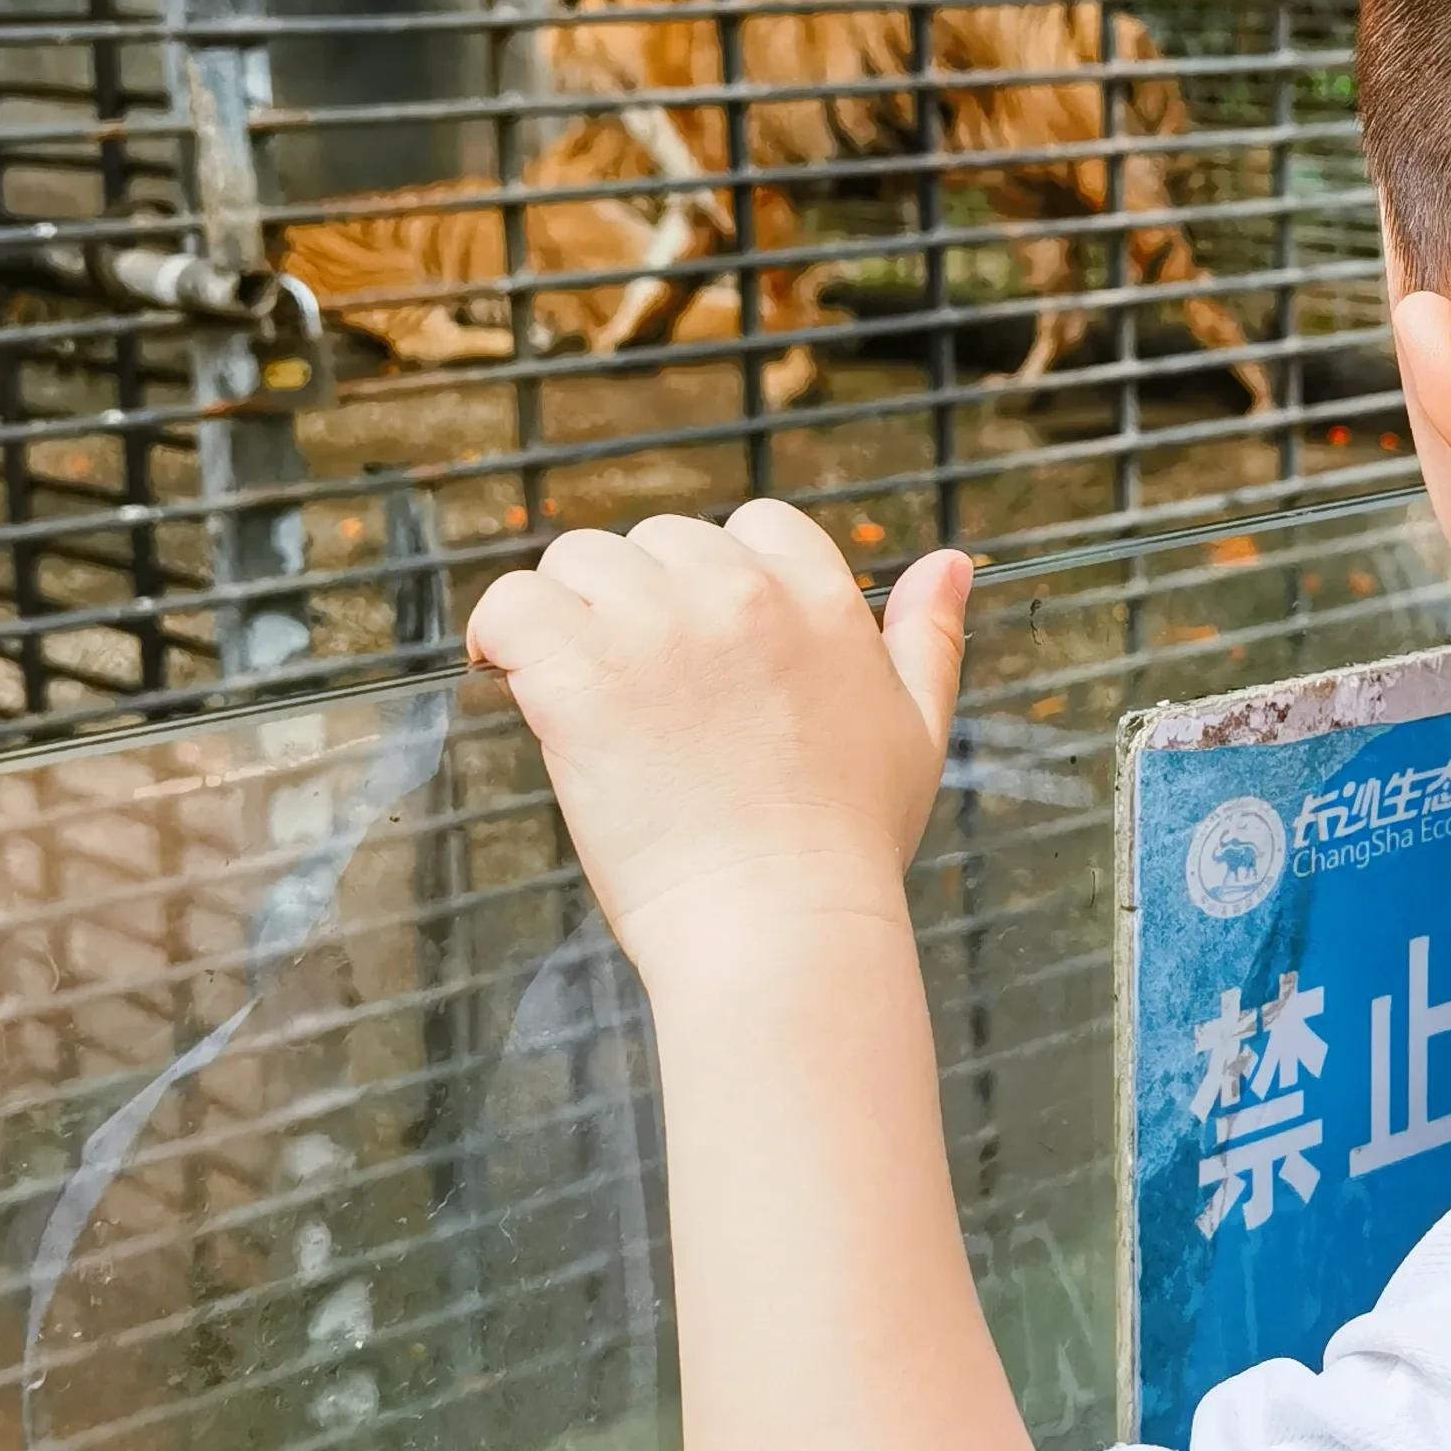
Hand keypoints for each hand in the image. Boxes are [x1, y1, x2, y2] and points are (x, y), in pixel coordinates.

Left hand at [465, 505, 971, 980]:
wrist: (782, 926)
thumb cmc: (848, 848)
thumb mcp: (920, 733)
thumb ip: (930, 638)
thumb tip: (951, 561)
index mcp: (819, 599)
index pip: (755, 524)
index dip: (719, 580)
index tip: (703, 648)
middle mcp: (739, 594)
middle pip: (655, 540)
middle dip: (640, 603)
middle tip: (642, 694)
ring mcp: (656, 630)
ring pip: (576, 561)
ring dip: (568, 615)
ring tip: (580, 691)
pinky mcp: (581, 676)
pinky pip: (511, 606)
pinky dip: (498, 634)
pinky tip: (510, 676)